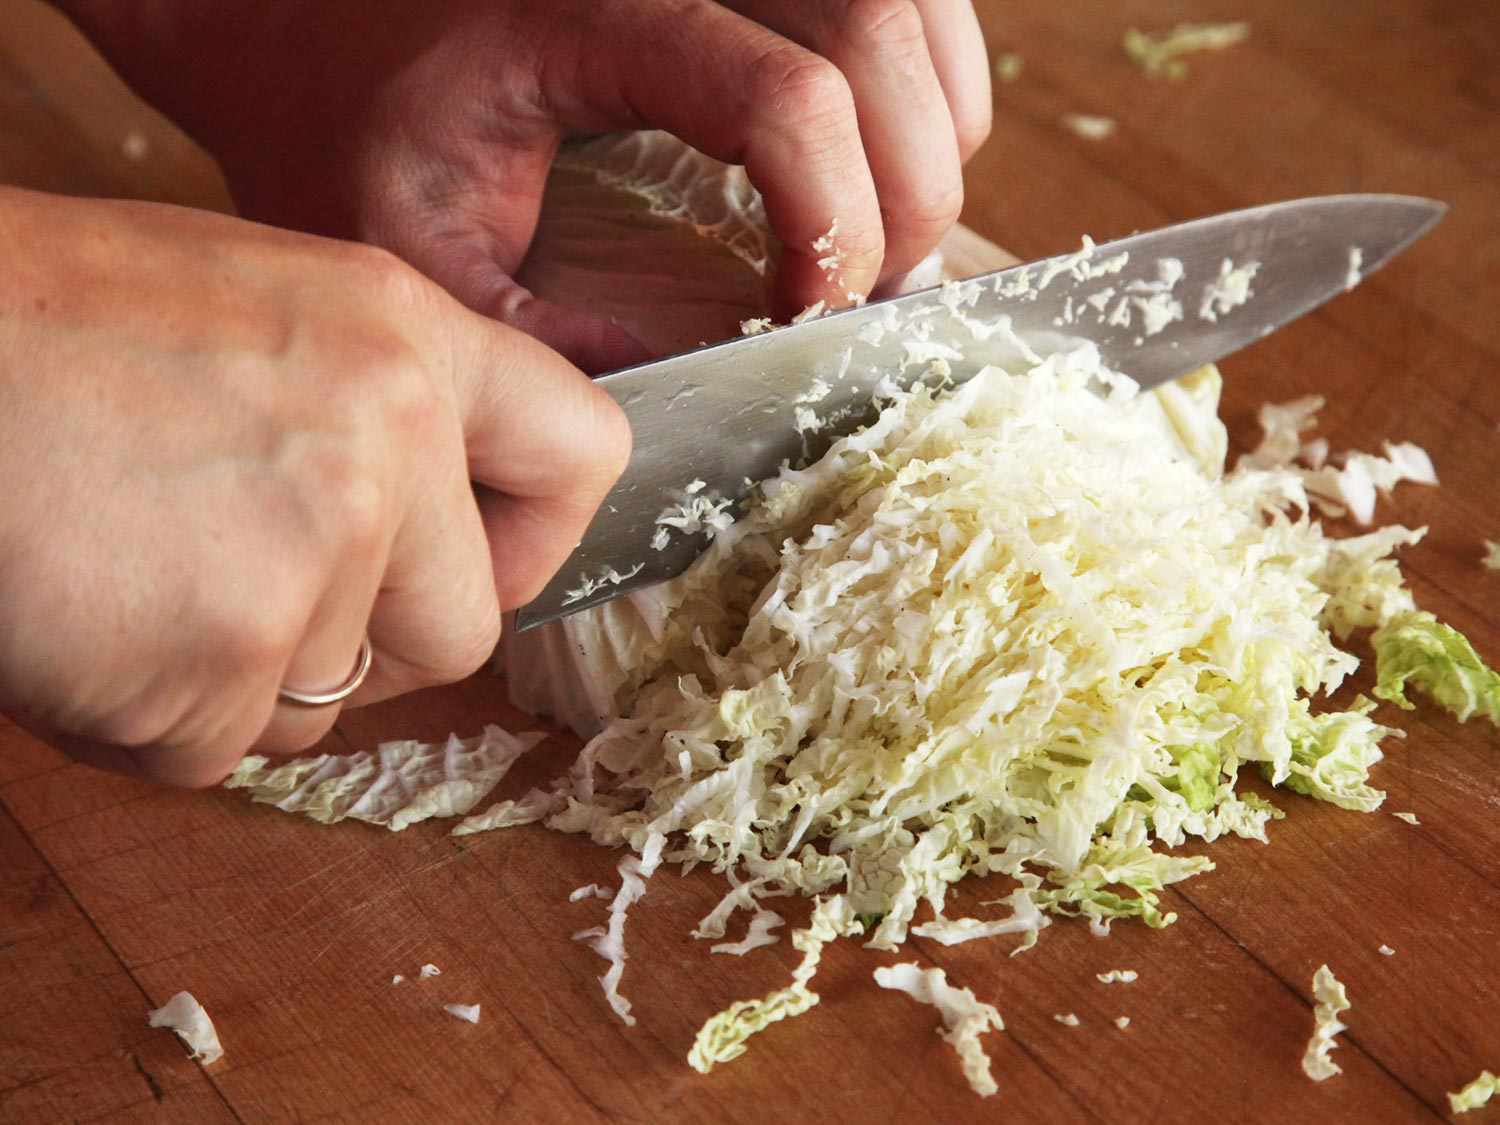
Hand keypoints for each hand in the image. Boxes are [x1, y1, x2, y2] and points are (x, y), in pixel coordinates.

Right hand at [0, 187, 628, 785]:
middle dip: (363, 649)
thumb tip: (433, 529)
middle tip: (245, 596)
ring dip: (228, 677)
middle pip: (459, 633)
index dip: (541, 537)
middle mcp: (387, 441)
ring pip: (321, 707)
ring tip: (121, 570)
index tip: (489, 565)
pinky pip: (212, 749)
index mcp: (403, 340)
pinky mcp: (221, 658)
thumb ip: (367, 411)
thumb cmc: (41, 327)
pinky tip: (78, 619)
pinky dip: (142, 715)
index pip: (583, 452)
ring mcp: (312, 554)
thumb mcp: (250, 310)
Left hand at [60, 0, 991, 370]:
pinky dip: (925, 84)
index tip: (814, 314)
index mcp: (583, 12)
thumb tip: (696, 383)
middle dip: (906, 188)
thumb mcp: (419, 258)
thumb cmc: (342, 124)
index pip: (783, 95)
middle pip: (876, 31)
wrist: (295, 21)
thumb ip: (548, 341)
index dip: (834, 218)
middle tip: (869, 293)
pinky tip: (882, 165)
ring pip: (910, 3)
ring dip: (932, 130)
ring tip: (886, 237)